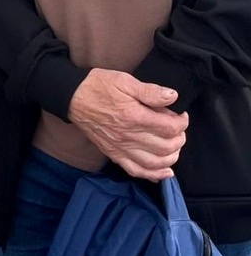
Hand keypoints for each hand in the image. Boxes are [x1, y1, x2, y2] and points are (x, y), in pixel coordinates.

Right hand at [68, 68, 188, 180]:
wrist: (73, 98)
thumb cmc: (99, 86)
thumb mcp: (125, 81)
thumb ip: (150, 90)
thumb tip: (172, 96)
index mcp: (134, 116)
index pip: (169, 127)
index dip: (182, 122)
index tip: (181, 115)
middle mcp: (129, 136)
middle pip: (166, 147)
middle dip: (179, 139)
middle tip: (178, 129)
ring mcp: (121, 148)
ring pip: (155, 163)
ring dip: (171, 157)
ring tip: (174, 146)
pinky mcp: (114, 154)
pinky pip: (136, 171)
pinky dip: (153, 175)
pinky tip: (164, 171)